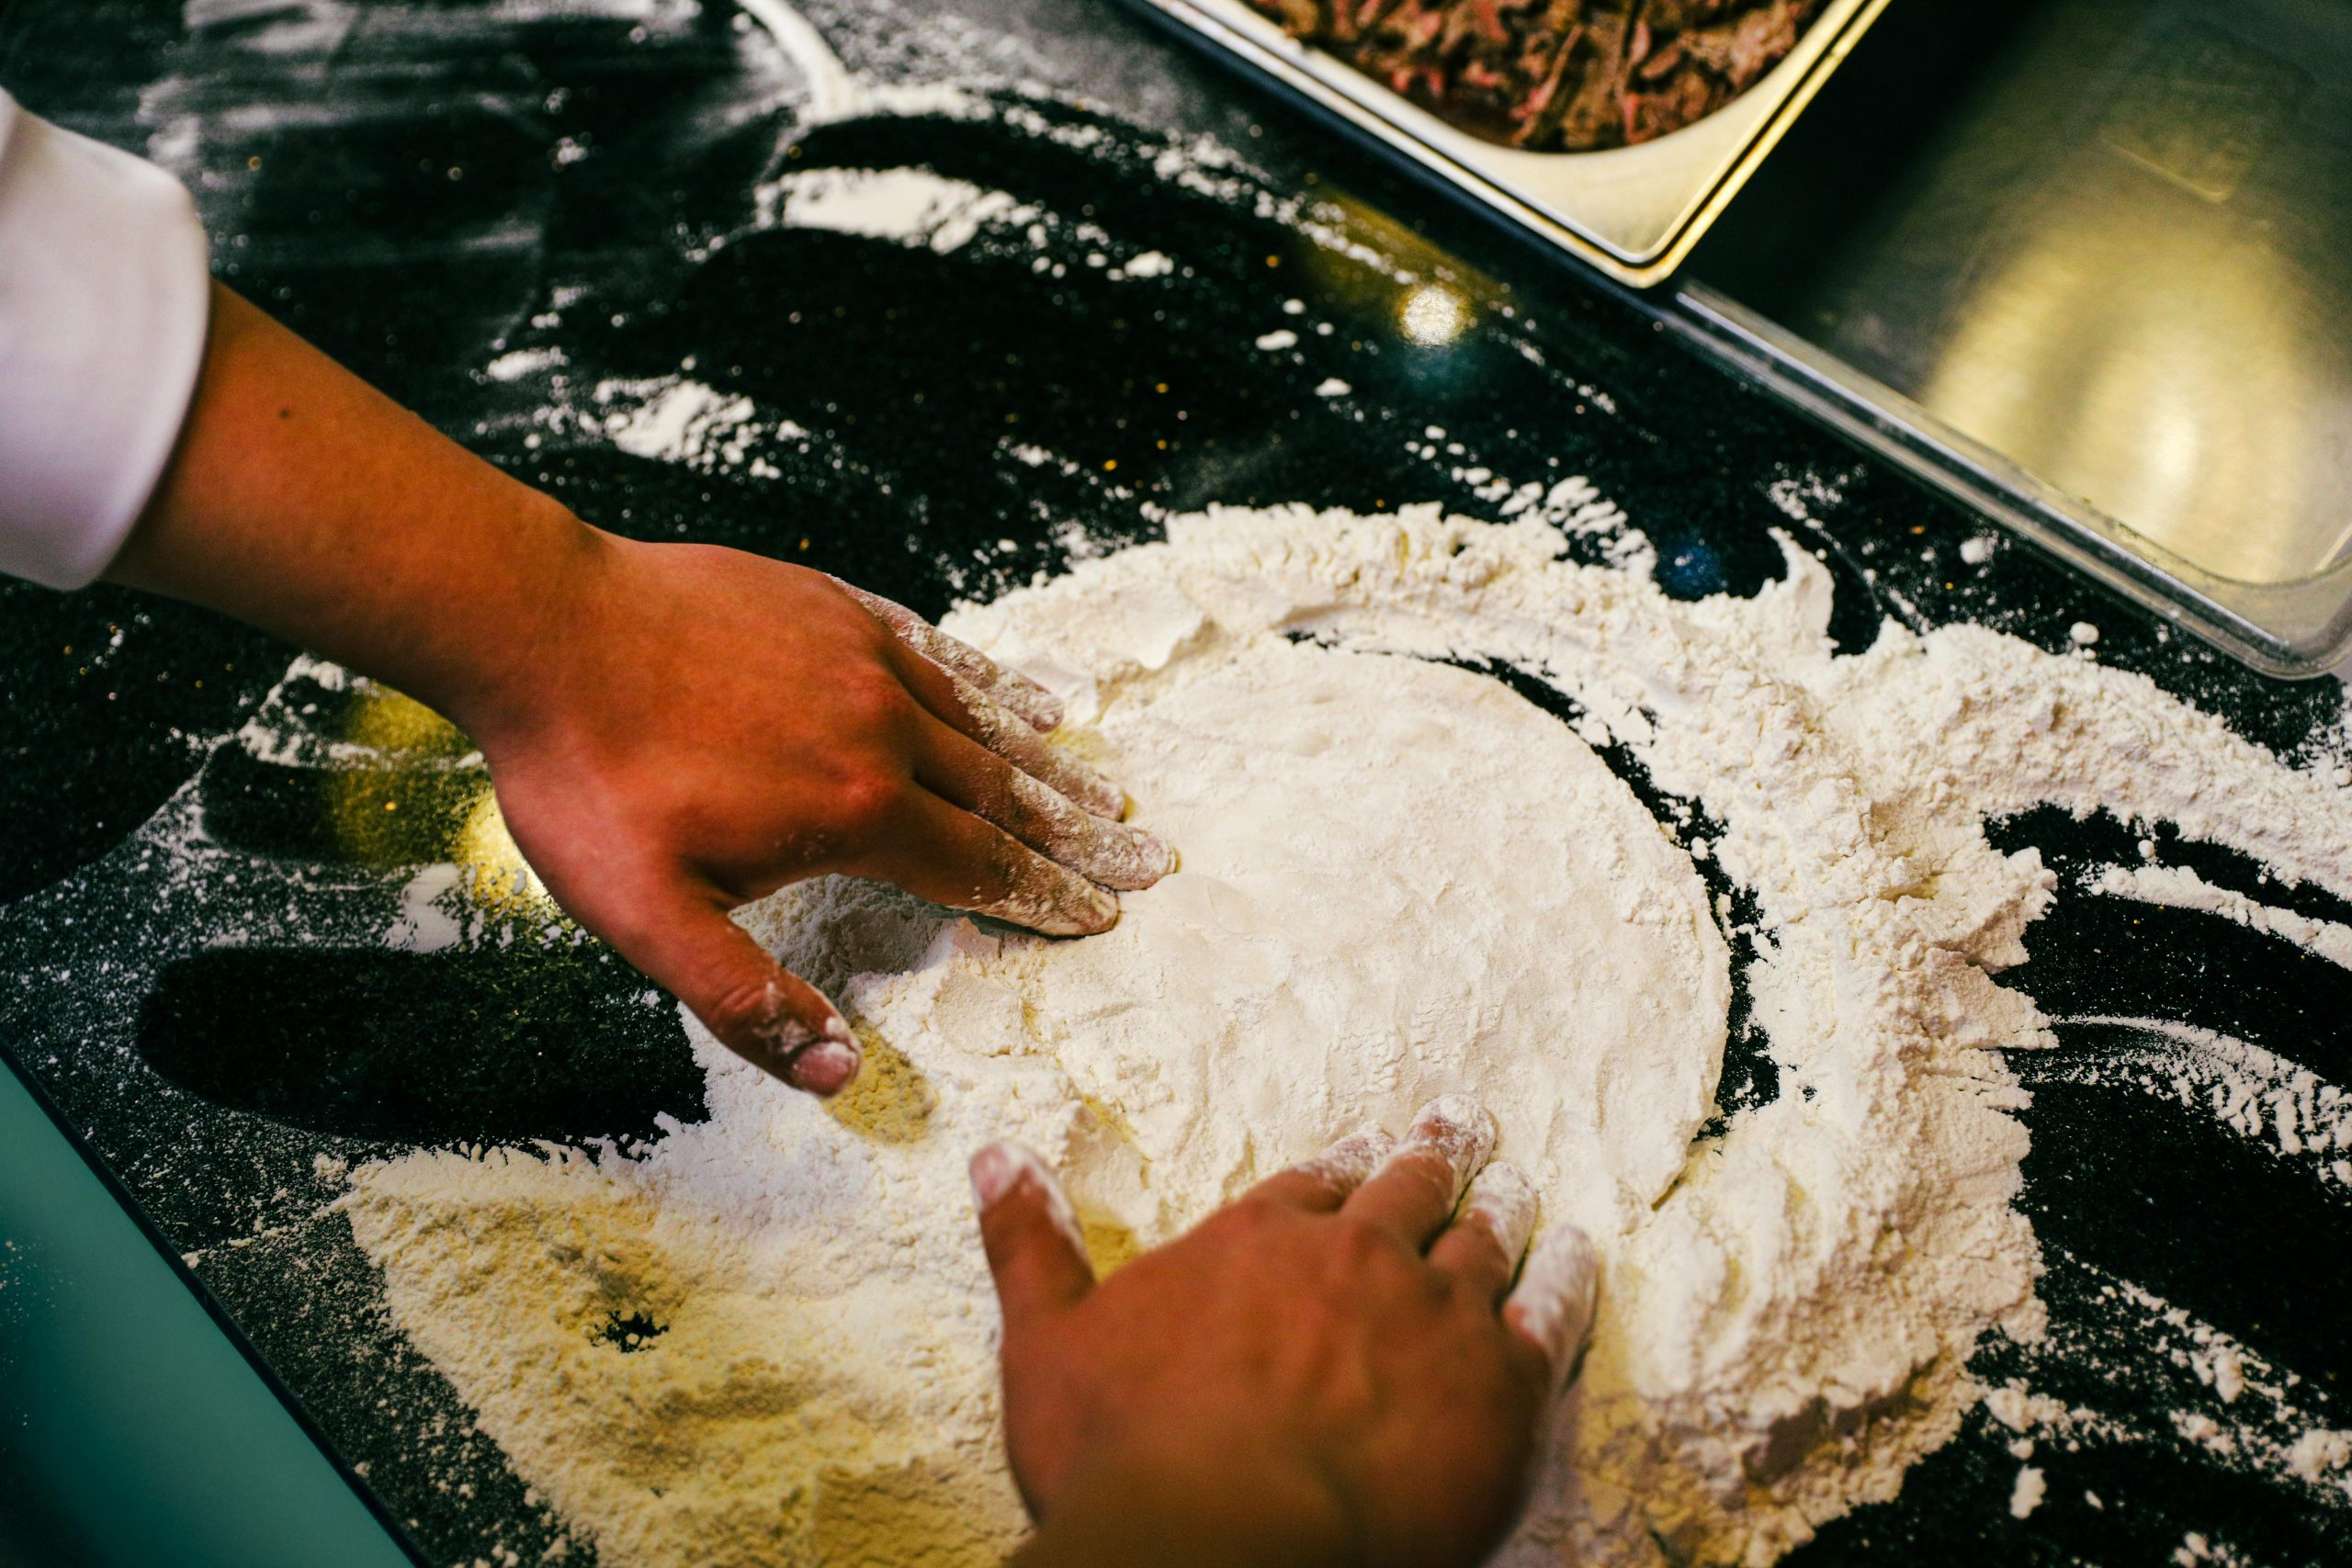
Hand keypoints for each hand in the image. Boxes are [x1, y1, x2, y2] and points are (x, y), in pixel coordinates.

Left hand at [456, 541, 1174, 1093]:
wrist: (538, 625)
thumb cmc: (585, 778)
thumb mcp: (646, 920)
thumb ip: (747, 997)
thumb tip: (837, 1071)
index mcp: (857, 809)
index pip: (979, 867)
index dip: (1043, 899)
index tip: (1102, 917)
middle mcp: (883, 726)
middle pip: (1007, 794)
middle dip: (1080, 836)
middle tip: (1147, 859)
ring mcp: (860, 655)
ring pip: (983, 719)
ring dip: (1049, 764)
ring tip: (1106, 789)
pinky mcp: (829, 605)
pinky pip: (935, 648)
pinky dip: (988, 679)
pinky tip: (1018, 693)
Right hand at [972, 1097, 1599, 1567]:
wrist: (1225, 1545)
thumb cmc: (1125, 1454)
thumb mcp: (1048, 1340)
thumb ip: (1028, 1244)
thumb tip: (993, 1157)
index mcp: (1256, 1240)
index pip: (1312, 1183)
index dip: (1343, 1165)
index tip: (1365, 1149)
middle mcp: (1354, 1255)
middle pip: (1409, 1188)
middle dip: (1437, 1154)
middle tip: (1464, 1124)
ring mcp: (1433, 1312)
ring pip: (1483, 1237)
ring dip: (1502, 1204)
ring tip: (1520, 1185)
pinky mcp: (1499, 1382)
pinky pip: (1549, 1312)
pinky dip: (1566, 1276)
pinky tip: (1577, 1257)